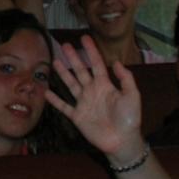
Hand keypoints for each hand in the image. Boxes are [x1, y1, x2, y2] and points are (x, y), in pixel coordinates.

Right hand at [47, 38, 142, 159]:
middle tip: (64, 45)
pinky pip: (63, 106)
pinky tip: (46, 92)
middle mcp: (92, 91)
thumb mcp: (132, 96)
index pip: (96, 64)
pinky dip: (55, 100)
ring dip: (63, 73)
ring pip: (70, 84)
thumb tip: (116, 62)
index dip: (91, 51)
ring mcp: (83, 103)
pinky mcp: (77, 116)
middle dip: (73, 58)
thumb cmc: (129, 118)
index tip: (85, 38)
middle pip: (80, 71)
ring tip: (54, 61)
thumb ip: (125, 79)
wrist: (122, 140)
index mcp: (105, 85)